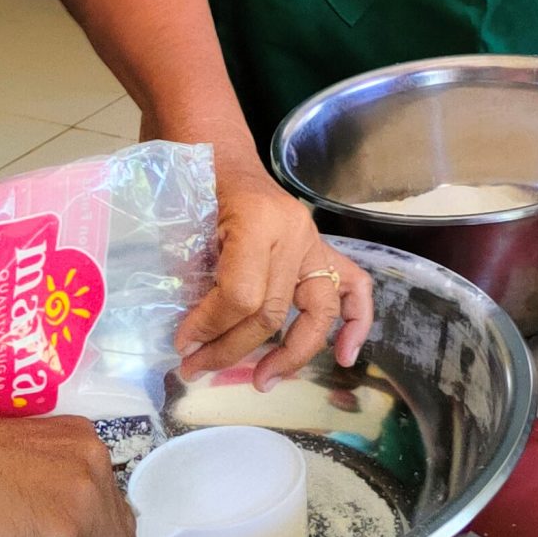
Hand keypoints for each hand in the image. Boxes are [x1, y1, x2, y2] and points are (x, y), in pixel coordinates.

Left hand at [174, 165, 373, 390]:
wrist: (221, 155)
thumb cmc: (197, 186)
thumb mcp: (184, 225)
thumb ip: (192, 277)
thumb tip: (190, 341)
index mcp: (258, 220)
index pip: (240, 295)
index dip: (209, 328)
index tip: (181, 345)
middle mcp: (295, 232)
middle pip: (272, 311)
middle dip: (230, 349)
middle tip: (195, 368)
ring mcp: (314, 242)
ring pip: (317, 312)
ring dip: (290, 355)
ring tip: (264, 381)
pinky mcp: (322, 250)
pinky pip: (355, 287)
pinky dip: (356, 323)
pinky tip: (345, 355)